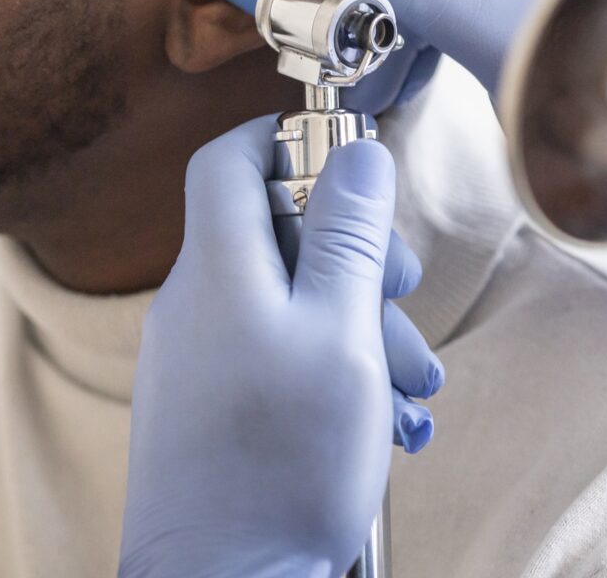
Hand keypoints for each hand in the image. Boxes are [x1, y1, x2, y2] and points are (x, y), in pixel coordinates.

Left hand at [119, 116, 443, 577]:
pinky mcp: (208, 411)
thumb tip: (357, 152)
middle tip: (405, 292)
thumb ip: (348, 236)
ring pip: (289, 305)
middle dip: (357, 256)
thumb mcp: (341, 331)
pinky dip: (333, 373)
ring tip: (411, 386)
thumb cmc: (281, 466)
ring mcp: (196, 361)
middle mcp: (195, 307)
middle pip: (276, 235)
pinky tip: (382, 422)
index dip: (287, 139)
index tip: (350, 158)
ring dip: (361, 329)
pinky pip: (277, 359)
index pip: (229, 160)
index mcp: (219, 271)